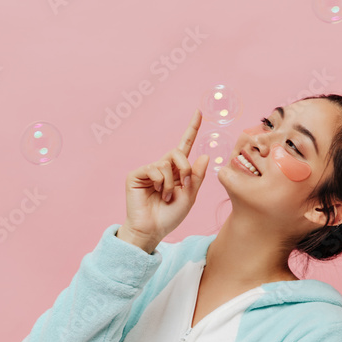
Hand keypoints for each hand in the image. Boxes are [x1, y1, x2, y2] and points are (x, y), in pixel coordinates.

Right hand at [122, 108, 209, 244]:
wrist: (152, 229)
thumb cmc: (169, 216)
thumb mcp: (189, 197)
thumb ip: (196, 177)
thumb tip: (204, 155)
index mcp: (176, 172)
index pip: (184, 146)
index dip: (191, 129)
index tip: (198, 112)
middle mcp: (162, 167)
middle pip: (178, 152)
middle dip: (185, 168)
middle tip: (183, 185)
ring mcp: (148, 170)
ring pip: (166, 163)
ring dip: (170, 183)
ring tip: (165, 196)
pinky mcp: (137, 174)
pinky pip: (154, 168)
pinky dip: (159, 182)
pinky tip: (155, 193)